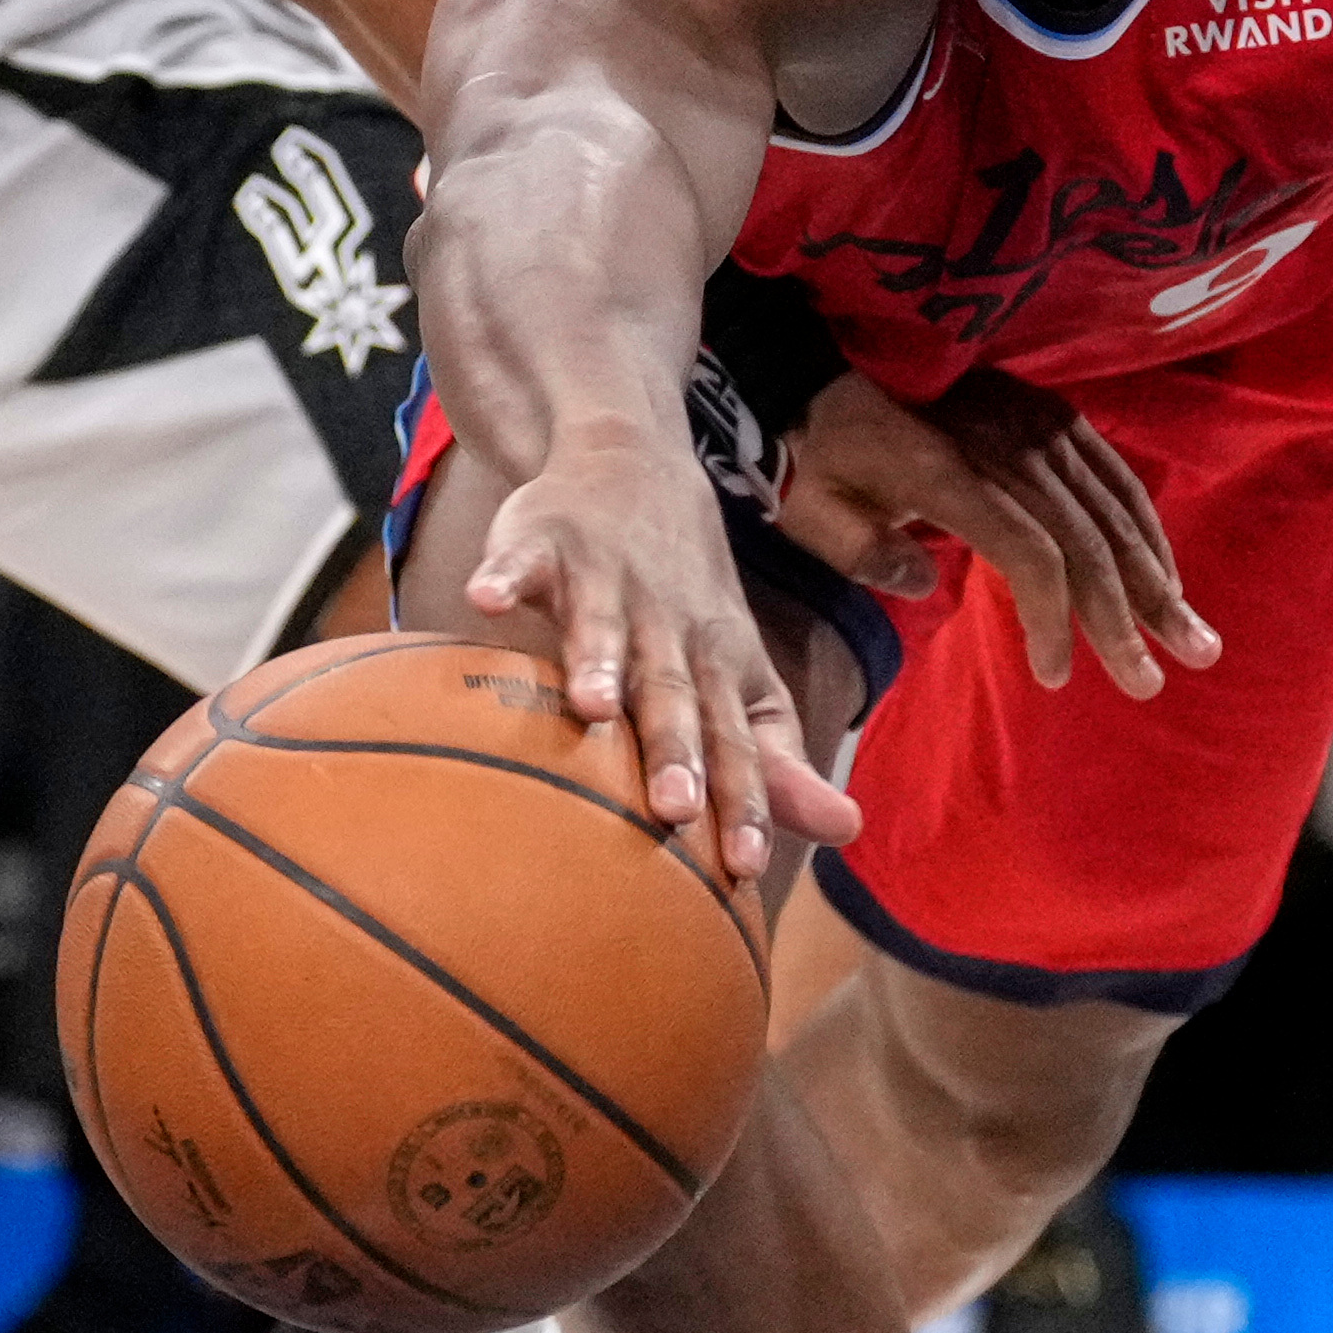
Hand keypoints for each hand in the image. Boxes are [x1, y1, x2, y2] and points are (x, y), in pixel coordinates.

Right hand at [459, 436, 861, 878]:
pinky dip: (504, 575)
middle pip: (672, 692)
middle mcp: (667, 624)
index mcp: (717, 664)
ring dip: (598, 660)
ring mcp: (606, 579)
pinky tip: (484, 600)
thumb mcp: (741, 676)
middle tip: (675, 809)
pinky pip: (522, 560)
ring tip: (589, 707)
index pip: (736, 741)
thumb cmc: (686, 603)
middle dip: (676, 747)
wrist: (638, 465)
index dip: (743, 800)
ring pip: (603, 624)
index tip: (746, 867)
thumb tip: (847, 830)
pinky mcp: (544, 542)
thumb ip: (777, 757)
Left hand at [782, 366, 1216, 696]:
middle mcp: (1009, 446)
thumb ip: (866, 553)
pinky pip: (1114, 476)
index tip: (1055, 675)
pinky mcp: (1053, 414)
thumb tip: (925, 585)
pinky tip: (1165, 577)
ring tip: (1191, 639)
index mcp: (950, 473)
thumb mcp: (816, 511)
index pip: (1031, 552)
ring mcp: (1038, 425)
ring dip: (1156, 580)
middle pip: (1087, 539)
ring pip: (1114, 510)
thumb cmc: (818, 452)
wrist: (827, 361)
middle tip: (1153, 684)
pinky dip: (1145, 530)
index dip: (1054, 618)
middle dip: (1128, 617)